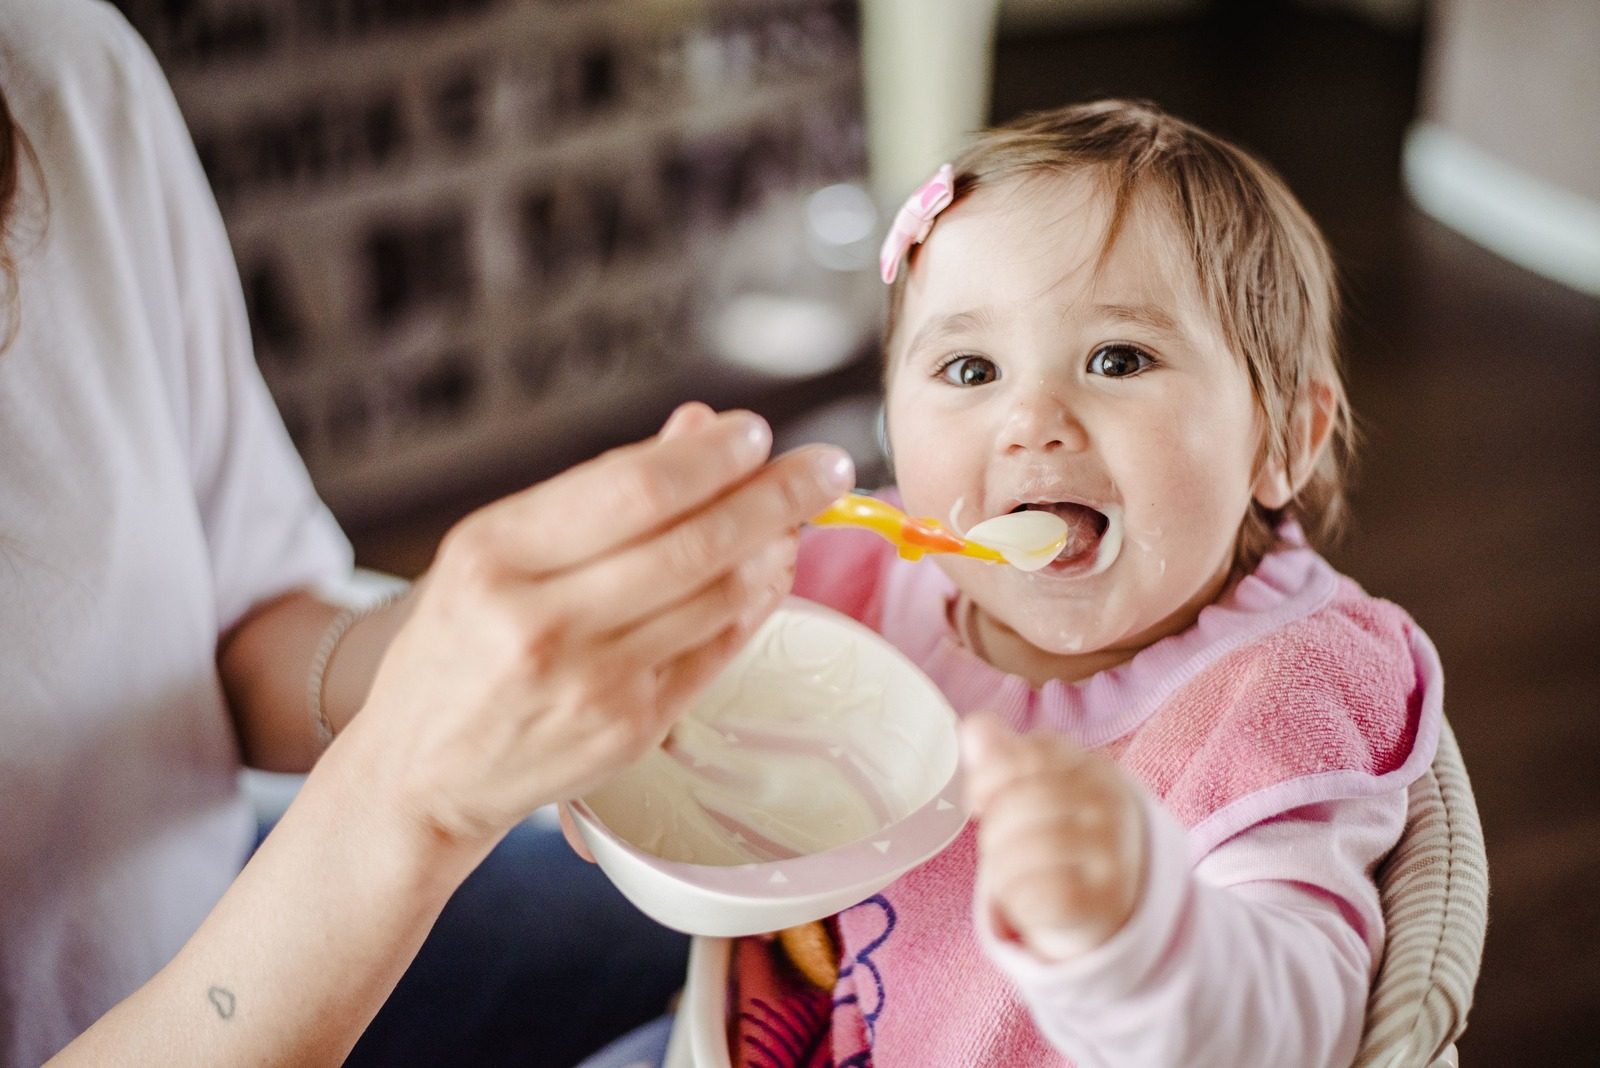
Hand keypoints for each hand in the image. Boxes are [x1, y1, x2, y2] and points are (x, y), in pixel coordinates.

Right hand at [332, 403, 854, 850]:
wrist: (423, 773)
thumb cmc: (457, 647)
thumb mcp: (495, 549)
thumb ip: (598, 489)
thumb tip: (698, 427)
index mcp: (498, 555)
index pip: (635, 488)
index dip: (712, 456)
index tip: (755, 432)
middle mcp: (543, 620)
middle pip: (693, 542)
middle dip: (776, 494)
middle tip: (823, 465)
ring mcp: (592, 683)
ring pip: (718, 598)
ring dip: (777, 548)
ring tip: (802, 513)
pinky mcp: (631, 731)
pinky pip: (718, 651)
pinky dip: (756, 604)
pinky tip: (773, 570)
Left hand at [962, 713, 1146, 961]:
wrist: (1114, 896)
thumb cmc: (1063, 832)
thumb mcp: (1039, 787)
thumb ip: (1002, 755)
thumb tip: (972, 729)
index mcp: (1092, 768)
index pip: (1027, 755)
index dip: (986, 777)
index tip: (978, 800)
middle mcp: (1109, 804)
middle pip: (1018, 804)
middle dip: (992, 830)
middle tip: (999, 846)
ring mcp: (1113, 851)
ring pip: (1022, 852)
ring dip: (999, 870)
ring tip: (1011, 875)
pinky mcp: (1105, 899)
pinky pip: (1037, 896)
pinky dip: (1015, 900)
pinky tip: (1025, 899)